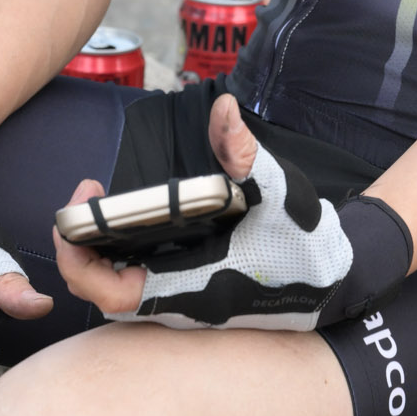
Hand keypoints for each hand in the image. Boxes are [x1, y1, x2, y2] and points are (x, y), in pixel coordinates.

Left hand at [57, 94, 411, 332]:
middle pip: (103, 290)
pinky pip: (142, 281)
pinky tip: (136, 221)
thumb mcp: (275, 190)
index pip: (108, 290)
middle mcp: (179, 305)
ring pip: (120, 288)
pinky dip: (126, 255)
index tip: (81, 202)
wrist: (338, 276)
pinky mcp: (193, 295)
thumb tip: (223, 110)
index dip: (78, 254)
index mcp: (190, 289)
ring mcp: (184, 303)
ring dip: (100, 252)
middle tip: (87, 195)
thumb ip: (244, 151)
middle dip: (81, 247)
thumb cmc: (304, 242)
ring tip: (102, 204)